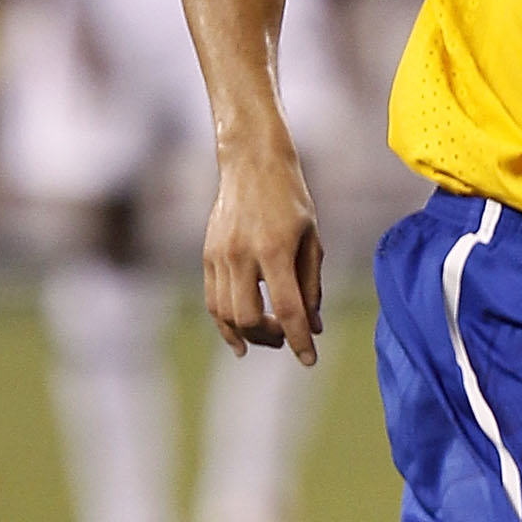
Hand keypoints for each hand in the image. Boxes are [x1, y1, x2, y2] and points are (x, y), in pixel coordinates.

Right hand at [203, 133, 322, 362]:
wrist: (250, 161)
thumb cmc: (290, 197)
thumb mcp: (312, 238)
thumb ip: (311, 284)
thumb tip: (313, 325)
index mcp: (274, 249)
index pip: (288, 309)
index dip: (299, 340)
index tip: (310, 360)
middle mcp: (241, 255)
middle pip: (250, 318)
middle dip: (272, 337)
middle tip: (288, 337)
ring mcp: (219, 256)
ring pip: (226, 315)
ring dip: (249, 334)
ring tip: (270, 337)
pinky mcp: (207, 256)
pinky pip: (213, 301)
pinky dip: (226, 323)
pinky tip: (241, 338)